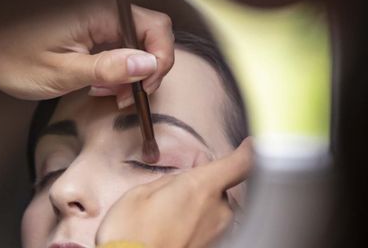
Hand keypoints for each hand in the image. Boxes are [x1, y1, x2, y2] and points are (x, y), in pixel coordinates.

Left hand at [0, 0, 173, 106]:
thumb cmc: (12, 60)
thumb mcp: (62, 73)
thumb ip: (108, 68)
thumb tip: (150, 65)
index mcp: (99, 8)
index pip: (155, 26)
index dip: (160, 60)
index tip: (144, 90)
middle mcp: (102, 4)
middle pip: (148, 33)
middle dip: (144, 70)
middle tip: (124, 99)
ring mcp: (95, 13)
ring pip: (134, 41)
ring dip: (130, 72)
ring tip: (108, 96)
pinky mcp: (88, 24)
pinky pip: (116, 42)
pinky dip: (116, 66)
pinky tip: (98, 84)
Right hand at [96, 138, 252, 247]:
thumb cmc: (131, 234)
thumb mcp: (141, 193)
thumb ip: (168, 182)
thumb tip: (179, 182)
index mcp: (200, 187)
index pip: (239, 164)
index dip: (248, 151)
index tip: (250, 144)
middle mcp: (216, 212)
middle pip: (220, 189)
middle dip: (201, 186)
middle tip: (175, 190)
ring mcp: (216, 234)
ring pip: (214, 210)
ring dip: (197, 207)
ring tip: (167, 214)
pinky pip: (207, 229)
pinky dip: (193, 225)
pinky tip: (171, 229)